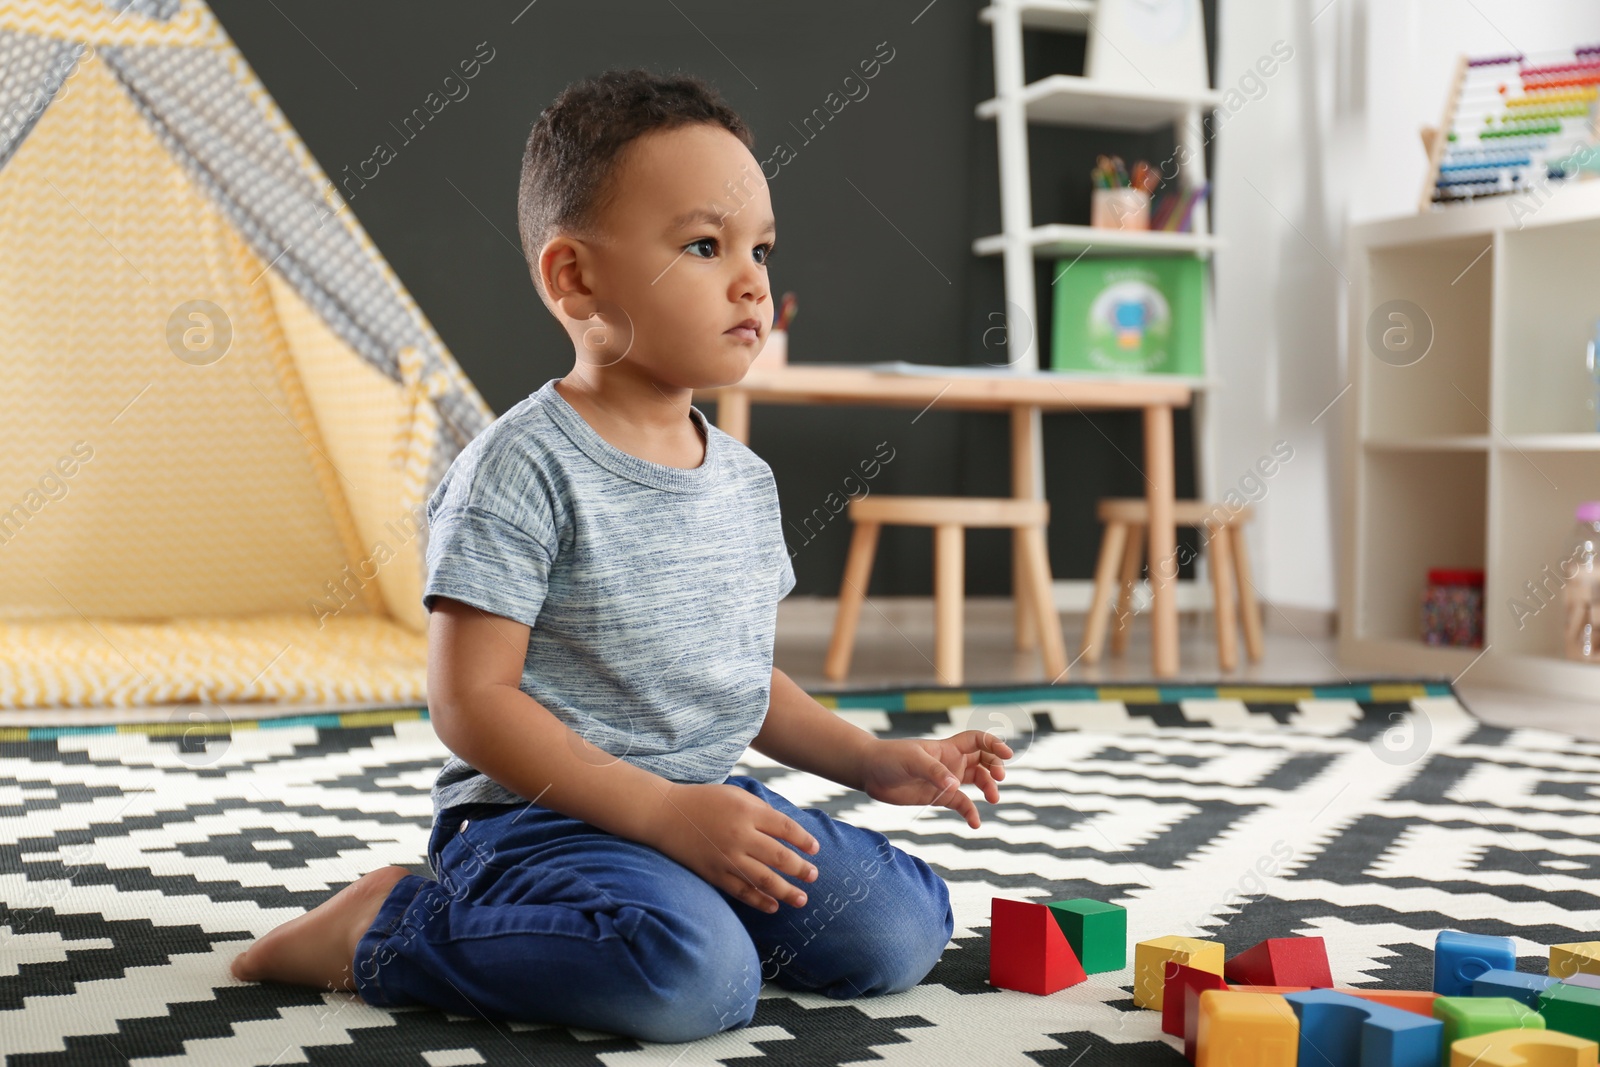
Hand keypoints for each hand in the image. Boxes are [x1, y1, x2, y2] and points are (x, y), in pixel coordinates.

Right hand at [645, 782, 820, 912]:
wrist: (665, 814)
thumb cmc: (704, 801)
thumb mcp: (736, 795)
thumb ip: (762, 811)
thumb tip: (787, 831)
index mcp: (747, 812)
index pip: (785, 829)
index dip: (804, 840)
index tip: (815, 850)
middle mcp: (739, 835)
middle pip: (779, 857)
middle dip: (801, 869)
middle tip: (814, 876)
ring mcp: (726, 857)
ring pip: (764, 879)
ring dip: (786, 891)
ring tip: (802, 899)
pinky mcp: (714, 873)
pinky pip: (741, 891)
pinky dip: (759, 901)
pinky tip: (773, 906)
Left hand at [860, 731, 1014, 827]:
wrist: (871, 772)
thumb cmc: (891, 758)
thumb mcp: (912, 760)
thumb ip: (934, 772)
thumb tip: (954, 786)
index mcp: (947, 747)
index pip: (978, 740)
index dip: (994, 744)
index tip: (1007, 754)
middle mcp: (951, 762)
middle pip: (984, 761)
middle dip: (995, 767)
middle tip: (998, 779)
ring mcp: (947, 780)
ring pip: (977, 781)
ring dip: (989, 788)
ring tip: (993, 799)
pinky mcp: (939, 797)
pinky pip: (962, 804)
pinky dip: (971, 812)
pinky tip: (976, 823)